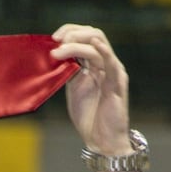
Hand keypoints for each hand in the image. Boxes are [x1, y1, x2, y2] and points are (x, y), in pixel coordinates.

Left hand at [52, 24, 130, 154]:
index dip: (69, 31)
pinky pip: (111, 63)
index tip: (52, 38)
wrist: (102, 140)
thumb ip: (67, 71)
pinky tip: (93, 44)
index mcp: (95, 63)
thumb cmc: (89, 116)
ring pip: (98, 45)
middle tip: (55, 42)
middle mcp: (105, 63)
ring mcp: (113, 71)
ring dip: (76, 45)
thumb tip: (52, 55)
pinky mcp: (117, 83)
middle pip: (93, 34)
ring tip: (59, 51)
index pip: (85, 35)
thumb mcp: (73, 88)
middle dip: (72, 33)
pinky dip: (102, 51)